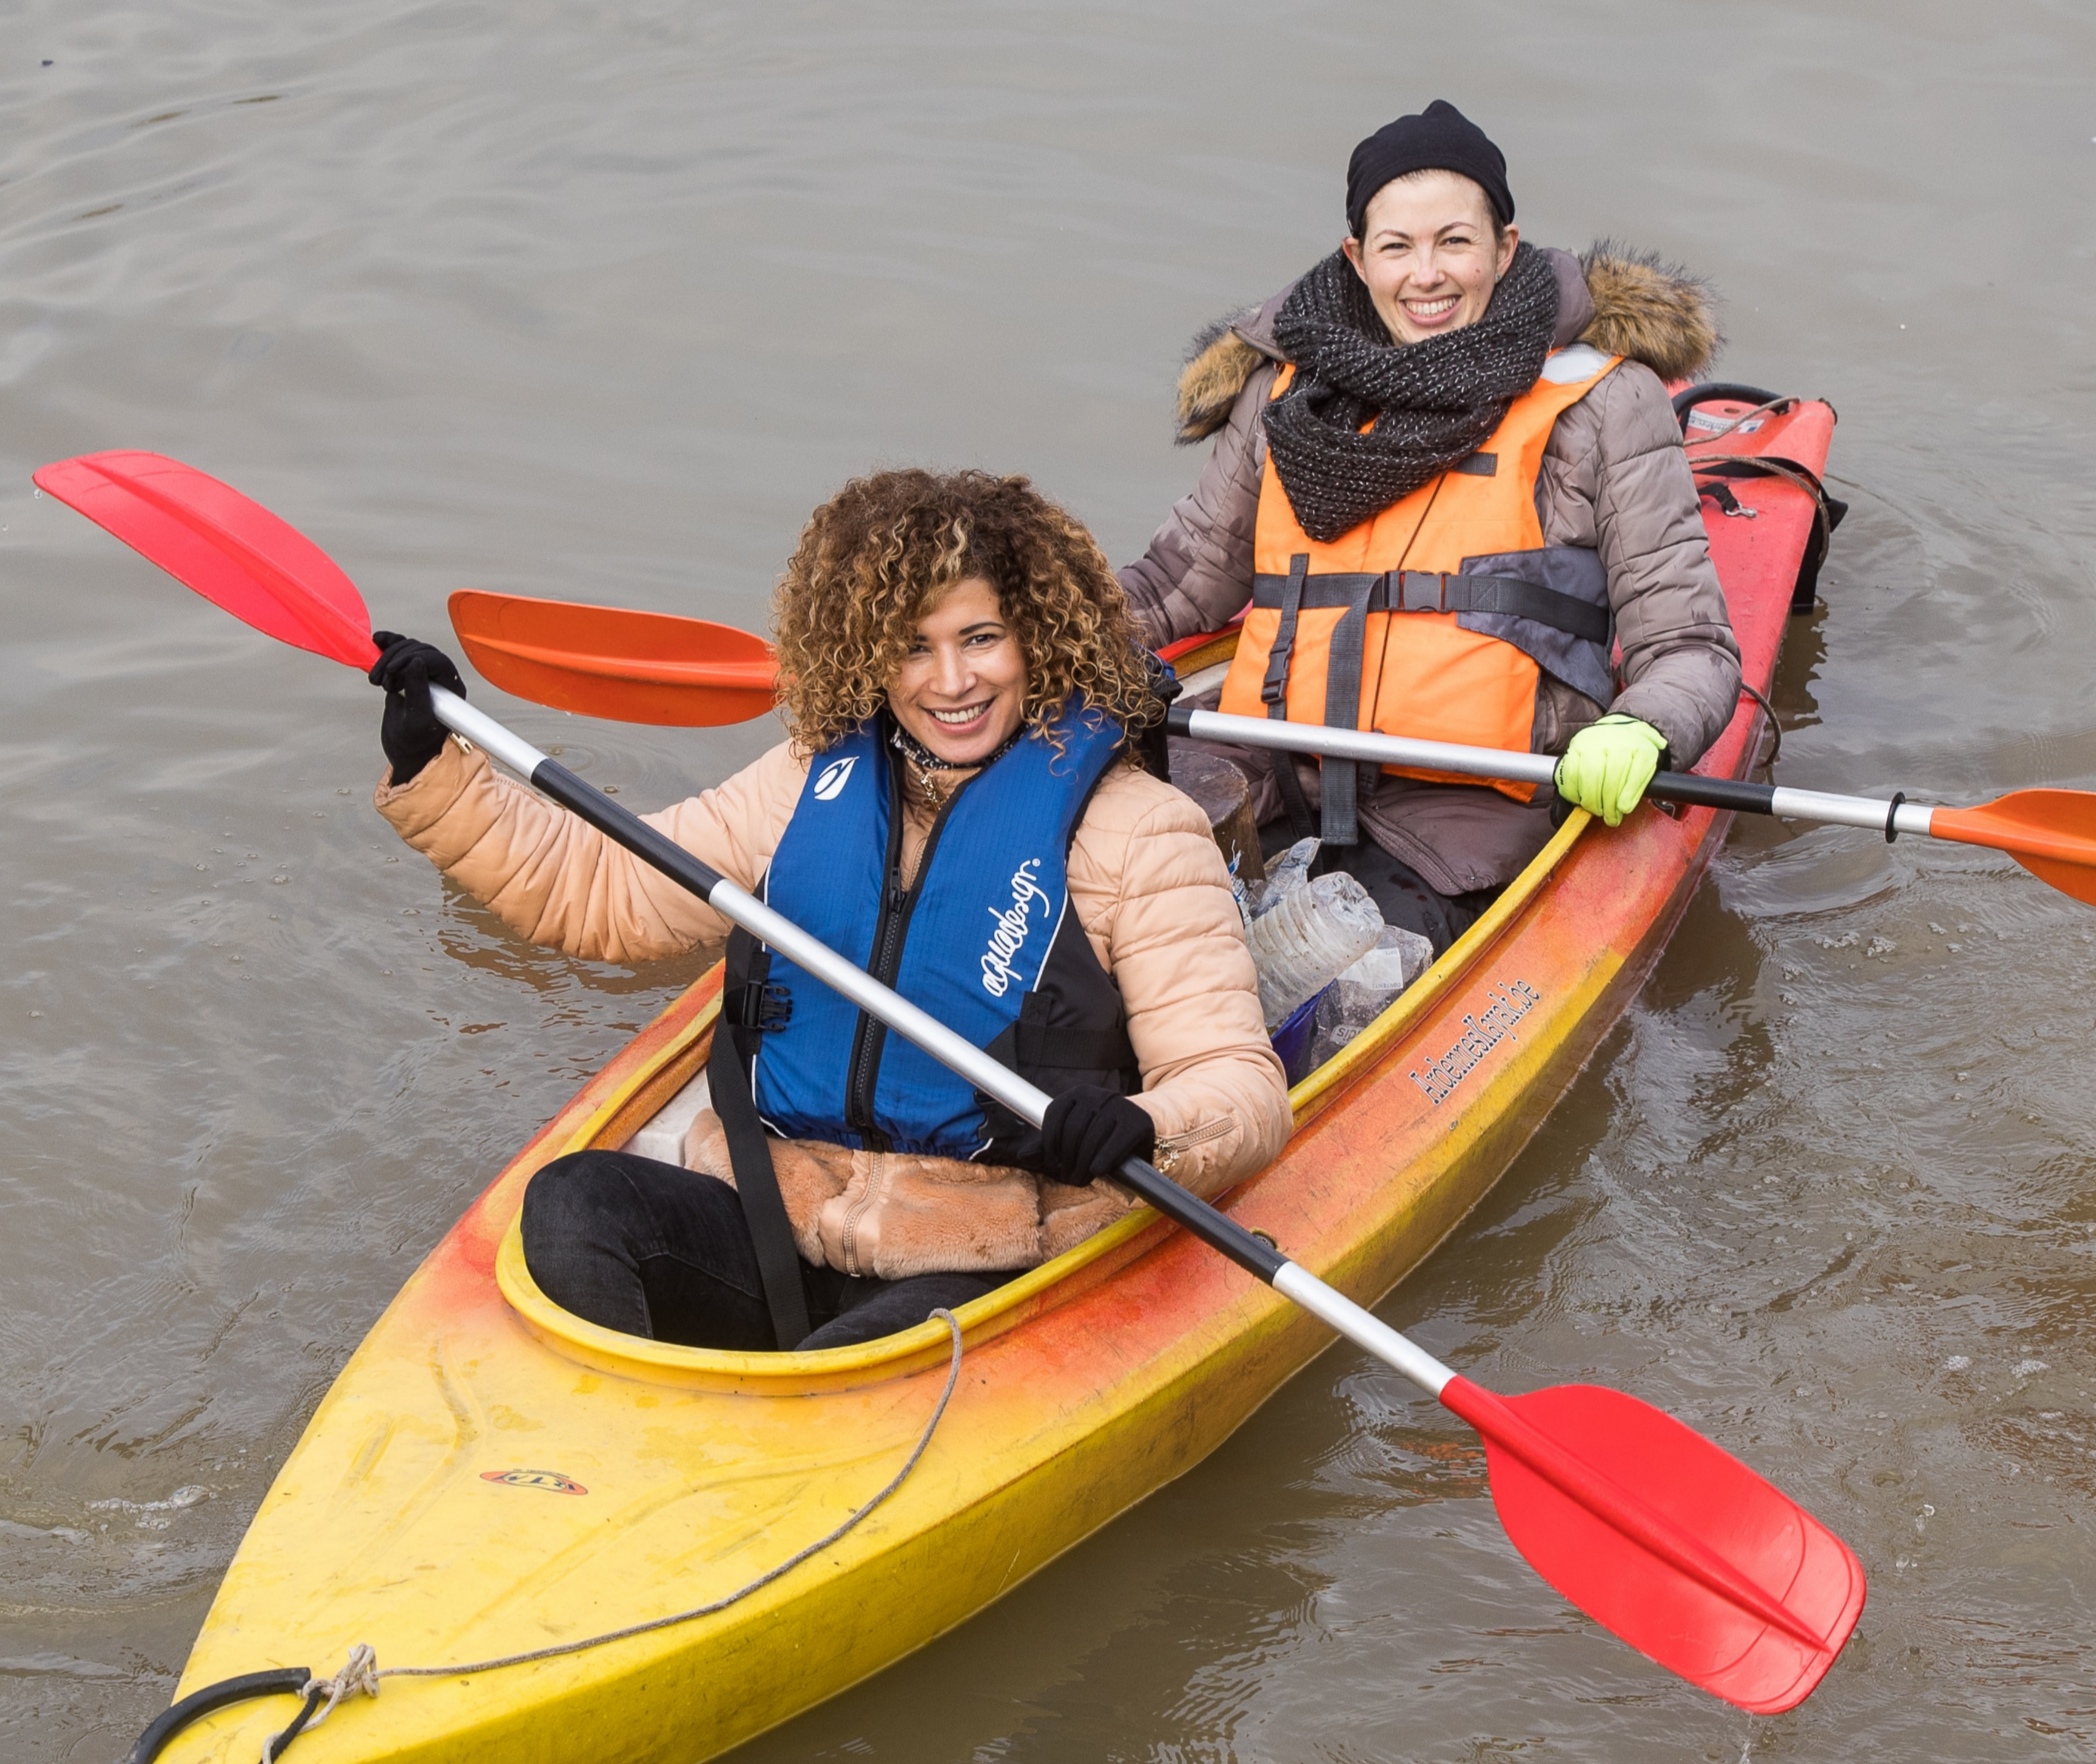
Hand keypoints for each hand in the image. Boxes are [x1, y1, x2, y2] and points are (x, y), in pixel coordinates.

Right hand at [368, 632, 466, 783]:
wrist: (405, 753)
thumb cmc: (415, 743)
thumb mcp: (416, 719)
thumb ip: (418, 690)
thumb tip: (417, 662)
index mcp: (451, 689)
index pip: (436, 659)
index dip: (412, 659)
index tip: (392, 672)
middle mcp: (442, 678)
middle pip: (420, 650)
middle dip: (396, 660)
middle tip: (381, 681)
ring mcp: (425, 673)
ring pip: (408, 648)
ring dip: (387, 657)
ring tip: (377, 680)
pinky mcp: (408, 673)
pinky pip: (400, 650)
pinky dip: (389, 644)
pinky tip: (377, 640)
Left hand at [1039, 1084, 1156, 1185]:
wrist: (1143, 1126)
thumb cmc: (1102, 1136)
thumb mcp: (1075, 1137)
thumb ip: (1049, 1145)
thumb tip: (1022, 1155)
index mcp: (1078, 1093)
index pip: (1054, 1116)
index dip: (1049, 1143)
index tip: (1052, 1163)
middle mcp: (1098, 1094)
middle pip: (1073, 1130)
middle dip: (1067, 1159)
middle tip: (1069, 1178)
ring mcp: (1119, 1105)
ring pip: (1092, 1139)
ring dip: (1083, 1165)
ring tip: (1081, 1178)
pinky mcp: (1136, 1121)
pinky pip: (1114, 1144)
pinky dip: (1103, 1160)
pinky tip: (1097, 1170)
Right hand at [1554, 714, 1667, 826]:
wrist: (1619, 731)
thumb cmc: (1633, 754)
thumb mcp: (1646, 768)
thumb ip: (1637, 787)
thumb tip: (1624, 808)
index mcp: (1637, 747)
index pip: (1631, 773)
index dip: (1625, 795)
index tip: (1622, 811)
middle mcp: (1614, 741)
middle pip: (1607, 777)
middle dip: (1607, 804)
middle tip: (1609, 818)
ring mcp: (1592, 744)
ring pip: (1587, 776)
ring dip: (1590, 801)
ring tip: (1596, 809)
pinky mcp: (1574, 749)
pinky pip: (1569, 774)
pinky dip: (1573, 792)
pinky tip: (1580, 799)